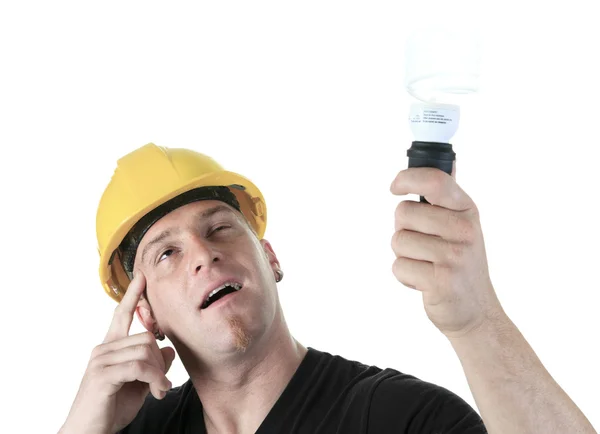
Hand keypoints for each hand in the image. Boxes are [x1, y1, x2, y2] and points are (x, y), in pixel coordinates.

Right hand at [60, 272, 175, 433]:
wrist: (89, 432)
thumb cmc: (111, 408)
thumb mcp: (139, 384)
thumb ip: (152, 365)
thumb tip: (168, 350)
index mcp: (110, 347)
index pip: (121, 315)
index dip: (133, 296)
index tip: (142, 276)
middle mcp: (104, 349)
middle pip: (147, 337)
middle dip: (160, 361)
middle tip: (162, 383)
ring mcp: (101, 360)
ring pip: (146, 351)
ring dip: (159, 374)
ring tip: (158, 390)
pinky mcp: (103, 374)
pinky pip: (139, 366)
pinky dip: (155, 379)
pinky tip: (157, 392)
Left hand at [390, 164, 503, 337]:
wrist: (476, 312)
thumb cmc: (462, 264)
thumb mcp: (464, 225)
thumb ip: (449, 196)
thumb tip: (447, 161)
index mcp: (467, 211)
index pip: (435, 181)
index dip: (407, 178)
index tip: (395, 187)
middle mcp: (464, 230)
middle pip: (403, 213)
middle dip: (403, 229)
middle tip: (424, 245)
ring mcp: (454, 256)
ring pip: (397, 241)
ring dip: (404, 255)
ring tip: (426, 265)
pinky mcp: (441, 281)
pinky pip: (399, 266)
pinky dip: (405, 276)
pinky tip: (425, 282)